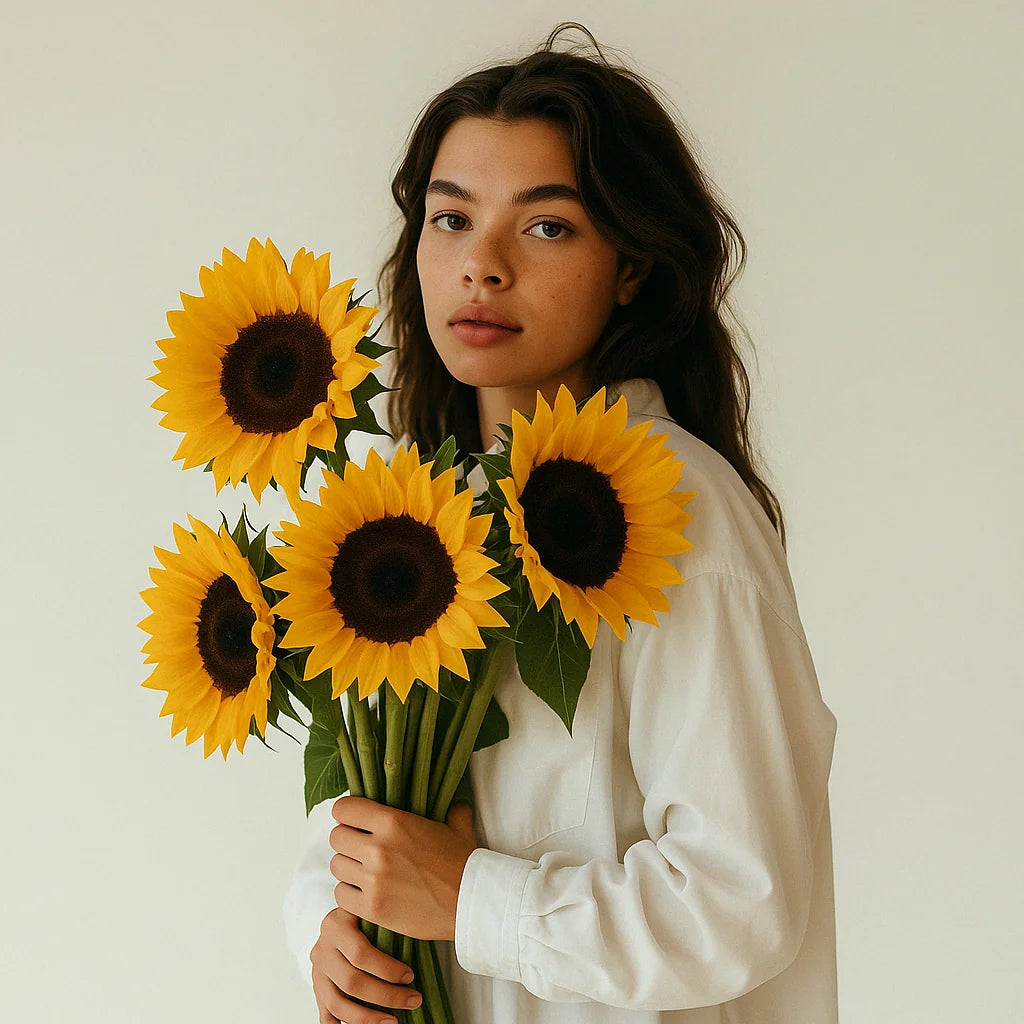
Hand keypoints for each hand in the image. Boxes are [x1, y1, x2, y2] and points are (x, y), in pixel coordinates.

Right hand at [310, 906, 421, 1023]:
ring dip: (368, 1018)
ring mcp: (317, 972)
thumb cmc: (366, 915)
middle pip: (351, 981)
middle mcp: (322, 949)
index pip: (360, 953)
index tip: (410, 976)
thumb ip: (384, 919)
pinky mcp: (317, 990)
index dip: (386, 969)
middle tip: (413, 1000)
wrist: (342, 917)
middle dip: (385, 995)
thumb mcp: (372, 909)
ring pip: (338, 1003)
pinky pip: (326, 1015)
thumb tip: (420, 933)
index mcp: (336, 925)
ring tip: (394, 1021)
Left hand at [330, 796, 478, 940]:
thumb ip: (449, 808)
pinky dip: (350, 895)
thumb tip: (454, 800)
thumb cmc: (464, 862)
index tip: (356, 822)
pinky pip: (341, 896)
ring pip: (337, 867)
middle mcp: (378, 848)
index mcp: (393, 821)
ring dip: (349, 868)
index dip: (347, 814)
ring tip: (366, 872)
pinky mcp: (372, 908)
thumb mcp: (457, 825)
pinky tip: (367, 893)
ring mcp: (373, 879)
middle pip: (336, 838)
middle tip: (362, 848)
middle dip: (347, 842)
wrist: (471, 902)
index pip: (343, 809)